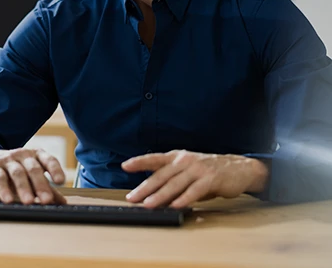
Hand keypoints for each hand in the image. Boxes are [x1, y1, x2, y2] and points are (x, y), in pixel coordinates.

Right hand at [0, 147, 66, 203]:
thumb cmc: (16, 169)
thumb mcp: (32, 176)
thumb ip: (47, 187)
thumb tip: (63, 202)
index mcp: (36, 155)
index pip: (48, 160)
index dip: (55, 169)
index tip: (60, 181)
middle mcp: (23, 155)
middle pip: (33, 168)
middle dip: (41, 184)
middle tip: (47, 200)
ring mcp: (8, 160)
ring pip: (17, 173)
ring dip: (24, 188)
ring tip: (28, 202)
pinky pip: (0, 178)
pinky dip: (3, 189)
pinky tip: (7, 200)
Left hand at [122, 150, 269, 208]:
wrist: (238, 168)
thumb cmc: (209, 171)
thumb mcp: (188, 171)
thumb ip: (173, 180)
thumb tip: (154, 194)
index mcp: (177, 157)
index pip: (155, 159)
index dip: (139, 162)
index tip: (125, 165)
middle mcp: (185, 161)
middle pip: (161, 175)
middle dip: (145, 187)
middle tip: (133, 197)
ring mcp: (197, 169)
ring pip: (174, 183)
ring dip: (160, 195)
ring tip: (149, 204)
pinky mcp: (210, 179)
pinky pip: (194, 191)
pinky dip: (183, 199)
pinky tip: (175, 206)